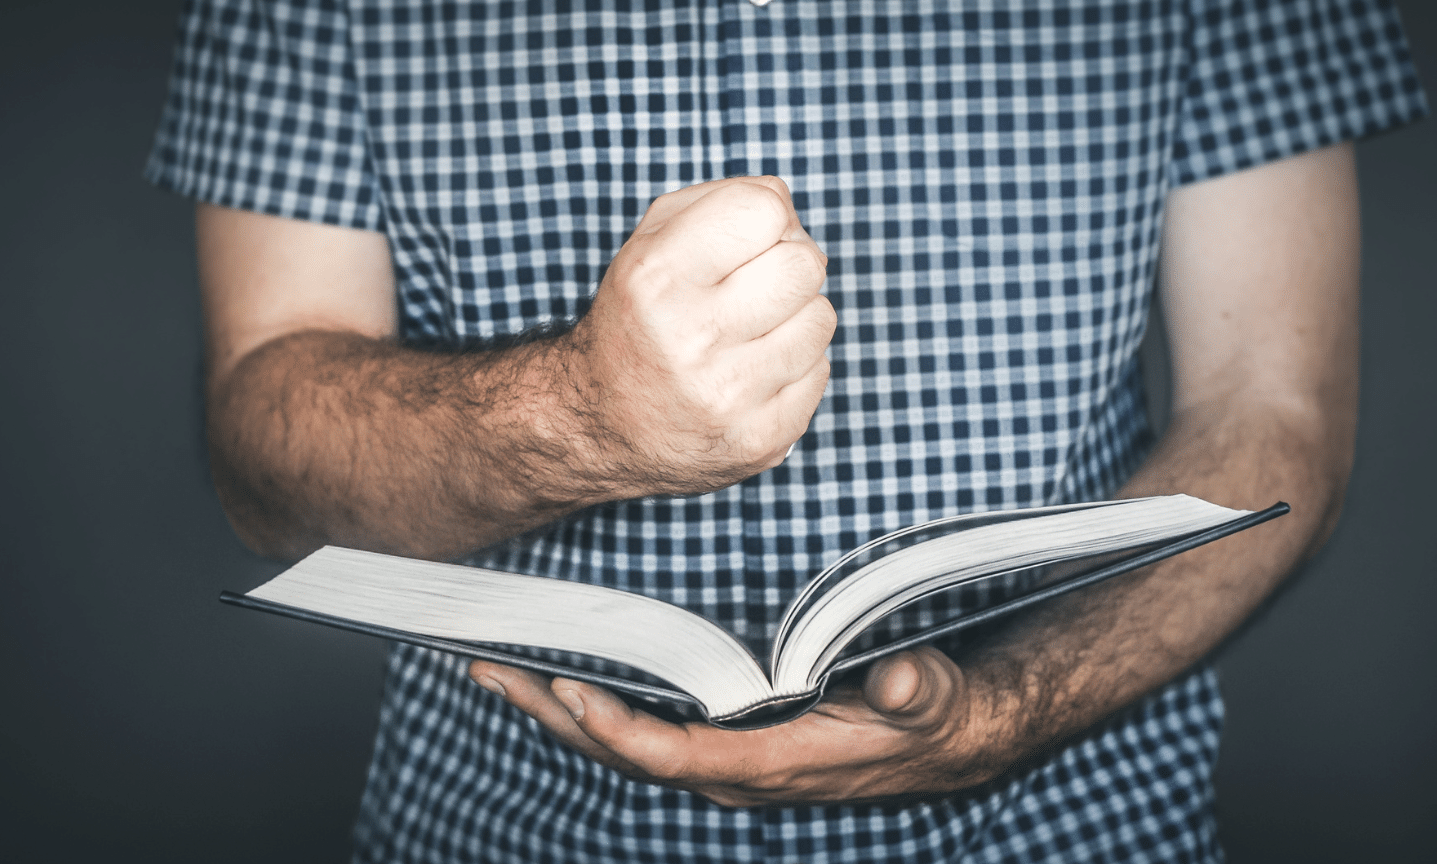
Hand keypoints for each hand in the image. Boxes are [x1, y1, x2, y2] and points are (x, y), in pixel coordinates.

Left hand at [468, 648, 1008, 806]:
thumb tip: (904, 683)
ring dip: (556, 710)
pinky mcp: (723, 742)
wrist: (946, 741)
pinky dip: (592, 707)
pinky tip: (556, 678)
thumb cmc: (934, 716)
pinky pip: (641, 731)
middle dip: (553, 714)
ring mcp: (724, 759)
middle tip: (490, 666)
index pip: (677, 756)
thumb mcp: (937, 700)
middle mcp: (735, 770)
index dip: (620, 730)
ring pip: (623, 743)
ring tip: (495, 667)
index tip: (570, 690)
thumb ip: (920, 693)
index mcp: (773, 762)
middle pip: (624, 753)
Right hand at [563, 175, 835, 497]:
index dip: (764, 216)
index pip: (764, 210)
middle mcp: (690, 338)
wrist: (601, 426)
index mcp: (656, 279)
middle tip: (755, 286)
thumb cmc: (640, 319)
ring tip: (751, 332)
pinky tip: (753, 374)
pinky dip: (795, 367)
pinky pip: (820, 372)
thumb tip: (787, 207)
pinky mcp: (758, 440)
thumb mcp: (649, 246)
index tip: (744, 239)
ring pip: (821, 318)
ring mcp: (727, 396)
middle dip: (786, 264)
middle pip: (804, 263)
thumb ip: (718, 202)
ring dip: (794, 318)